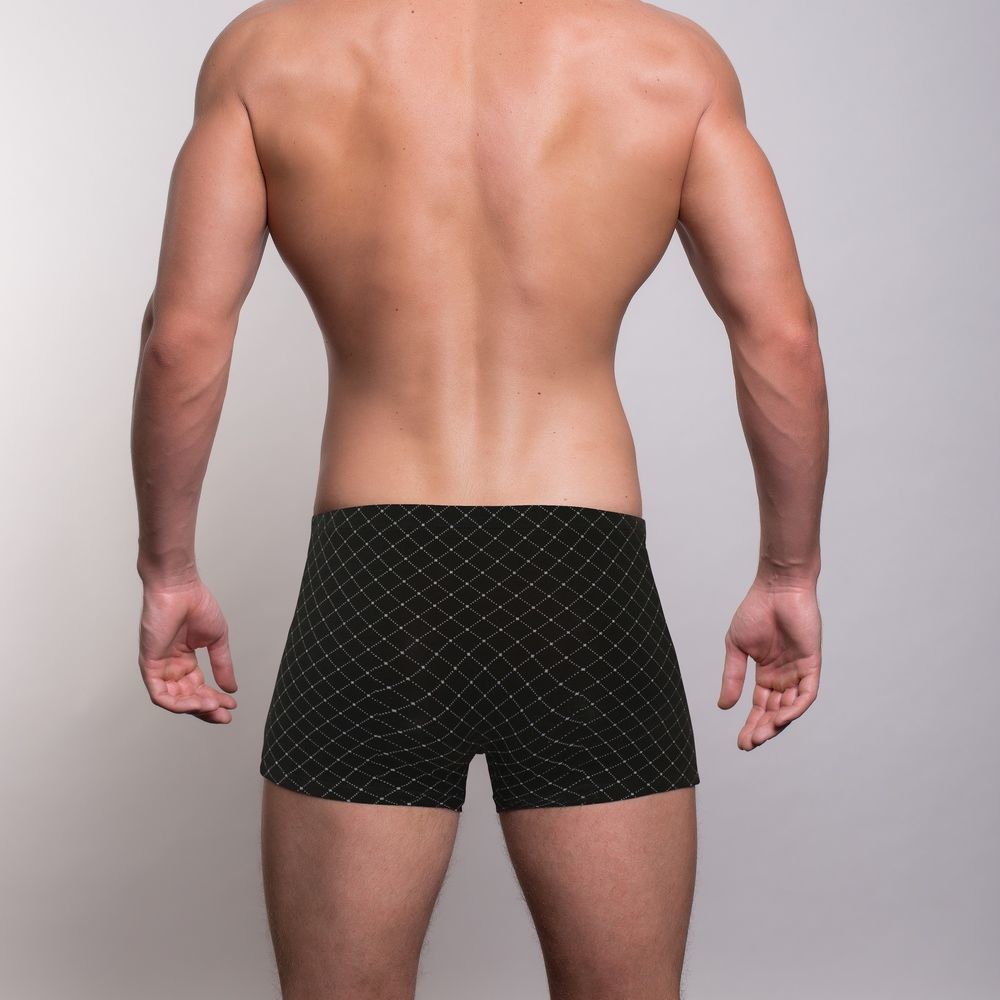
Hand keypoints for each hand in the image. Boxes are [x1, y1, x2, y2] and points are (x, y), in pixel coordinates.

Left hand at [138, 578, 238, 723]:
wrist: (180, 588)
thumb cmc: (196, 605)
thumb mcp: (216, 640)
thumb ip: (222, 665)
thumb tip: (231, 688)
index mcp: (185, 659)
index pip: (198, 688)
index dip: (215, 699)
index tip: (231, 705)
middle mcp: (171, 666)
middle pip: (187, 698)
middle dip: (207, 709)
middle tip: (225, 716)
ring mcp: (159, 666)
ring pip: (174, 700)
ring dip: (195, 708)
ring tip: (214, 707)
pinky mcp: (149, 665)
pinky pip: (160, 694)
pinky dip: (177, 703)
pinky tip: (197, 703)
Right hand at [718, 579, 820, 749]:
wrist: (776, 589)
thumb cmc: (756, 611)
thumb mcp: (736, 648)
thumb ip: (732, 676)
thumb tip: (724, 707)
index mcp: (766, 673)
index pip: (760, 707)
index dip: (751, 724)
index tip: (740, 743)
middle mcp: (784, 676)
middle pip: (774, 712)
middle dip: (762, 730)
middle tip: (749, 744)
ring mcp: (799, 671)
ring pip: (791, 707)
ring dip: (777, 723)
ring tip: (761, 735)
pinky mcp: (812, 664)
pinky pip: (807, 693)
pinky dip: (796, 707)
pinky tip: (781, 718)